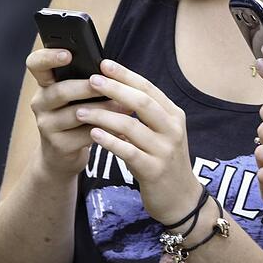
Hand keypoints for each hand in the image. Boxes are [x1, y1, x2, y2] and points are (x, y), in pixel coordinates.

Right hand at [25, 48, 112, 177]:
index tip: (68, 53)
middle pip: (60, 91)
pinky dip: (106, 130)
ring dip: (103, 109)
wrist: (63, 155)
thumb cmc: (77, 115)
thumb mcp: (76, 96)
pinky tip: (122, 129)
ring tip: (125, 106)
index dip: (48, 57)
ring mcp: (46, 125)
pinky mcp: (58, 145)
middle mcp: (40, 102)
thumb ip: (87, 80)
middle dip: (86, 86)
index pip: (36, 64)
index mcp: (45, 84)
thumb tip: (113, 70)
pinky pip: (85, 134)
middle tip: (108, 83)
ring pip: (76, 114)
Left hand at [73, 59, 202, 225]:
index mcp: (174, 115)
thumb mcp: (161, 134)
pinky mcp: (153, 170)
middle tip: (90, 80)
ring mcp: (164, 150)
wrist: (181, 199)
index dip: (126, 75)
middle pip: (142, 102)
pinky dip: (109, 141)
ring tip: (81, 110)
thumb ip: (144, 115)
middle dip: (114, 89)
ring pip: (131, 126)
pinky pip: (128, 151)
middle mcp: (173, 129)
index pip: (148, 88)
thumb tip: (115, 91)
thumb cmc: (164, 161)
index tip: (104, 63)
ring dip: (104, 116)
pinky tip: (93, 135)